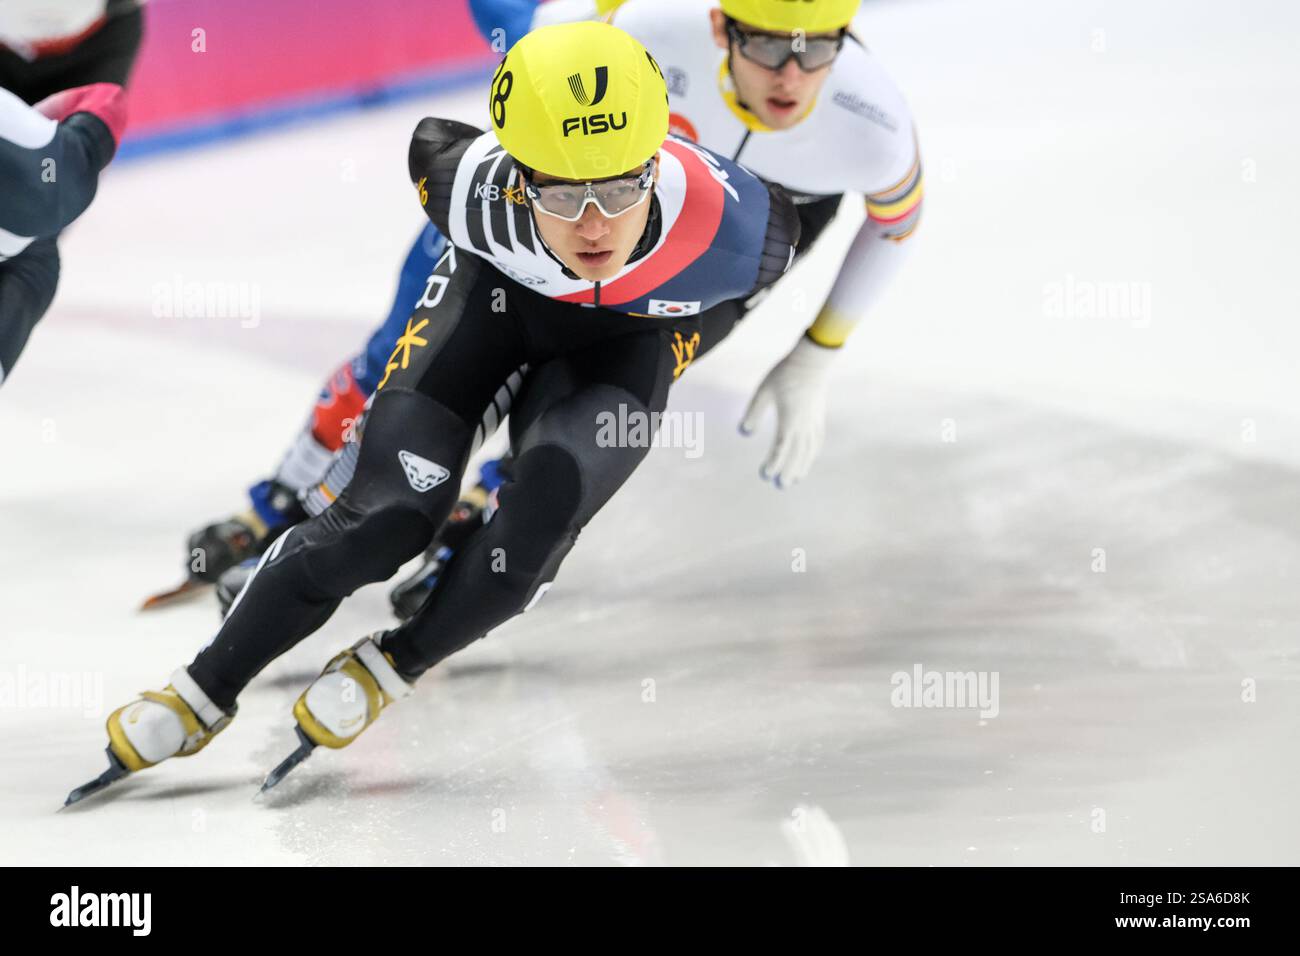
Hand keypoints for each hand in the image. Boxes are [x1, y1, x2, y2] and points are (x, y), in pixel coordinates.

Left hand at [739, 336, 835, 487]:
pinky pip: (816, 441)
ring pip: (809, 450)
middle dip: (788, 471)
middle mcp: (803, 425)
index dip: (773, 464)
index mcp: (789, 420)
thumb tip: (744, 432)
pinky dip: (812, 453)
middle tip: (780, 486)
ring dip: (802, 466)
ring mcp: (814, 422)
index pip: (780, 449)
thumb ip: (753, 413)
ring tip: (795, 478)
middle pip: (797, 455)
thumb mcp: (764, 391)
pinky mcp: (819, 417)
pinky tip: (809, 457)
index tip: (765, 475)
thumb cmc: (785, 374)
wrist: (812, 361)